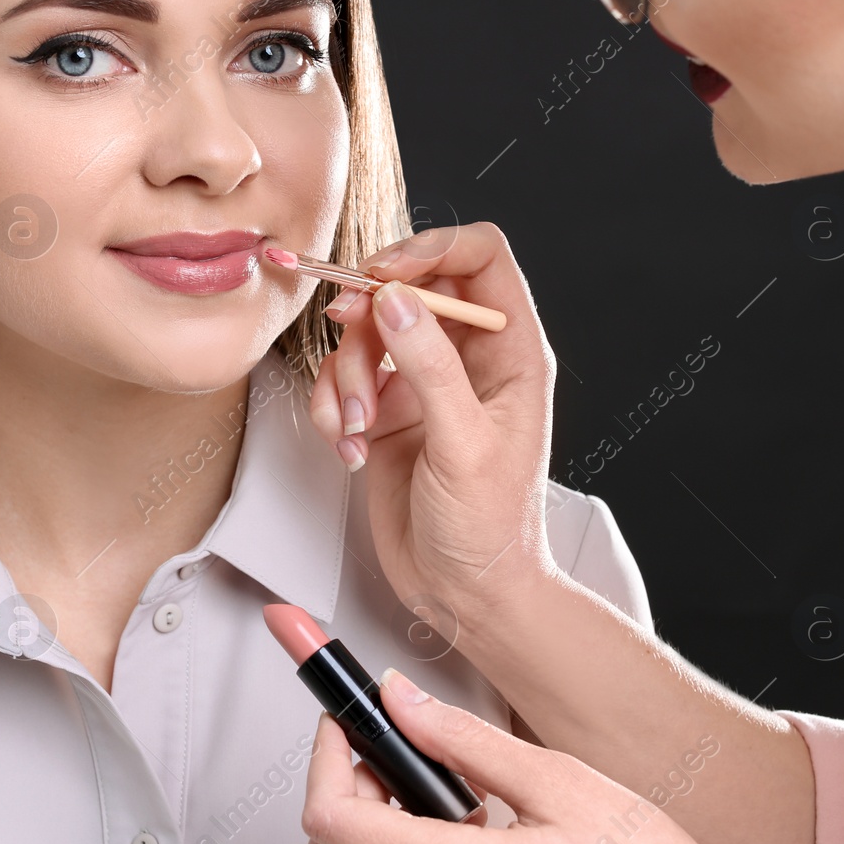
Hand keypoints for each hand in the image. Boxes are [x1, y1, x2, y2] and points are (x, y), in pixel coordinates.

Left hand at [302, 668, 765, 843]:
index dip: (326, 759)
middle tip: (384, 752)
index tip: (345, 726)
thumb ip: (461, 739)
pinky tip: (458, 837)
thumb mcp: (556, 781)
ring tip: (434, 793)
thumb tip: (401, 702)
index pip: (331, 820)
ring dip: (374, 832)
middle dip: (344, 792)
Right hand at [309, 224, 559, 624]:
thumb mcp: (464, 444)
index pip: (480, 258)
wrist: (464, 593)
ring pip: (367, 335)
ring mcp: (423, 384)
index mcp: (511, 353)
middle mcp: (467, 359)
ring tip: (354, 424)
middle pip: (409, 288)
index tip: (384, 274)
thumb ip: (430, 368)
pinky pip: (343, 381)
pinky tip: (348, 446)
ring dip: (345, 374)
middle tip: (348, 332)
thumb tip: (396, 300)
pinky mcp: (386, 413)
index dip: (431, 250)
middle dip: (370, 315)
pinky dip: (332, 407)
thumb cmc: (491, 529)